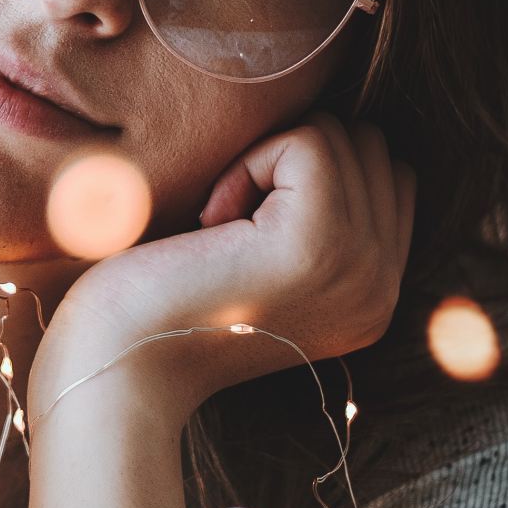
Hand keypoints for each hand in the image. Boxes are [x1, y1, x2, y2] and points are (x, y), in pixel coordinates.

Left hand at [34, 112, 415, 421]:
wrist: (120, 371)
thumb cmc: (162, 305)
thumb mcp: (262, 265)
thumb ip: (315, 218)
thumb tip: (330, 136)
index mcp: (375, 295)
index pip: (388, 177)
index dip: (309, 175)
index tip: (243, 228)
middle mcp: (383, 286)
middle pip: (368, 148)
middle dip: (291, 162)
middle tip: (226, 227)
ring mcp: (361, 266)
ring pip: (340, 137)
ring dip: (266, 161)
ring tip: (219, 230)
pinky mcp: (321, 242)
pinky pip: (310, 142)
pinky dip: (250, 162)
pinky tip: (211, 224)